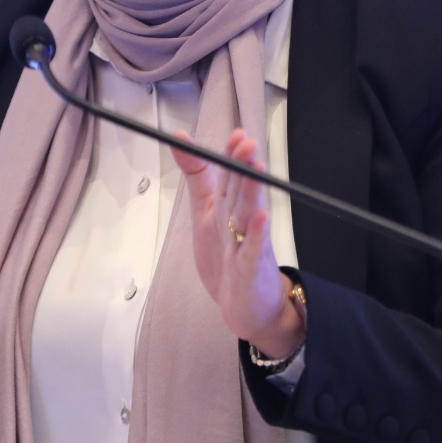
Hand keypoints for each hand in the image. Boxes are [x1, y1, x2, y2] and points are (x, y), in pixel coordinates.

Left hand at [170, 129, 304, 359]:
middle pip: (240, 191)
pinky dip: (256, 234)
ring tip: (255, 168)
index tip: (236, 135)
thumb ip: (197, 179)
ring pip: (248, 214)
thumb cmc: (227, 258)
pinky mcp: (251, 269)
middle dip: (242, 166)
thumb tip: (181, 141)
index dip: (231, 156)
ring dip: (251, 191)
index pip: (230, 176)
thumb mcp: (205, 214)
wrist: (247, 308)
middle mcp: (240, 222)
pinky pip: (253, 250)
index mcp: (228, 208)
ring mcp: (248, 245)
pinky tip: (260, 217)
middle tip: (246, 142)